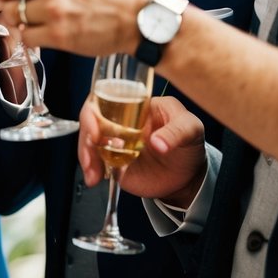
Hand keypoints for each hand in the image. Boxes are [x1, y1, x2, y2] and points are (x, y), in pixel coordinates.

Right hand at [79, 94, 206, 206]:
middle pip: (91, 118)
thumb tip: (157, 143)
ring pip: (89, 141)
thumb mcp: (191, 129)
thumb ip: (177, 132)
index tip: (97, 132)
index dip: (94, 112)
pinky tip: (94, 179)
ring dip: (86, 156)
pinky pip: (95, 161)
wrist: (189, 176)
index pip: (107, 98)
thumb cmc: (189, 142)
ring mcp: (115, 141)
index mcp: (136, 104)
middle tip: (91, 156)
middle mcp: (120, 120)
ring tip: (93, 174)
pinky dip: (91, 170)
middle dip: (86, 136)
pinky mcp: (113, 161)